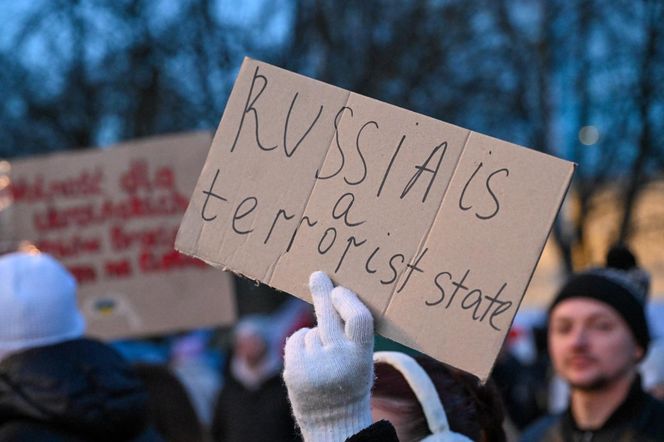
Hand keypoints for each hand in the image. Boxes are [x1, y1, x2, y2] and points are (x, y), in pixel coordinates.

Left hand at [283, 272, 373, 441]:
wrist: (334, 422)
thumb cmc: (350, 380)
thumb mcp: (360, 359)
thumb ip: (351, 332)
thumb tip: (335, 291)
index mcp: (362, 357)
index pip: (359, 320)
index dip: (348, 301)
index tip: (340, 290)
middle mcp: (338, 361)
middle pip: (328, 317)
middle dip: (323, 293)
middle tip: (318, 276)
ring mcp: (314, 367)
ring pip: (311, 331)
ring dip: (315, 336)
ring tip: (323, 360)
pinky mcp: (293, 371)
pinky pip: (296, 340)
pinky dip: (301, 344)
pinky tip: (309, 361)